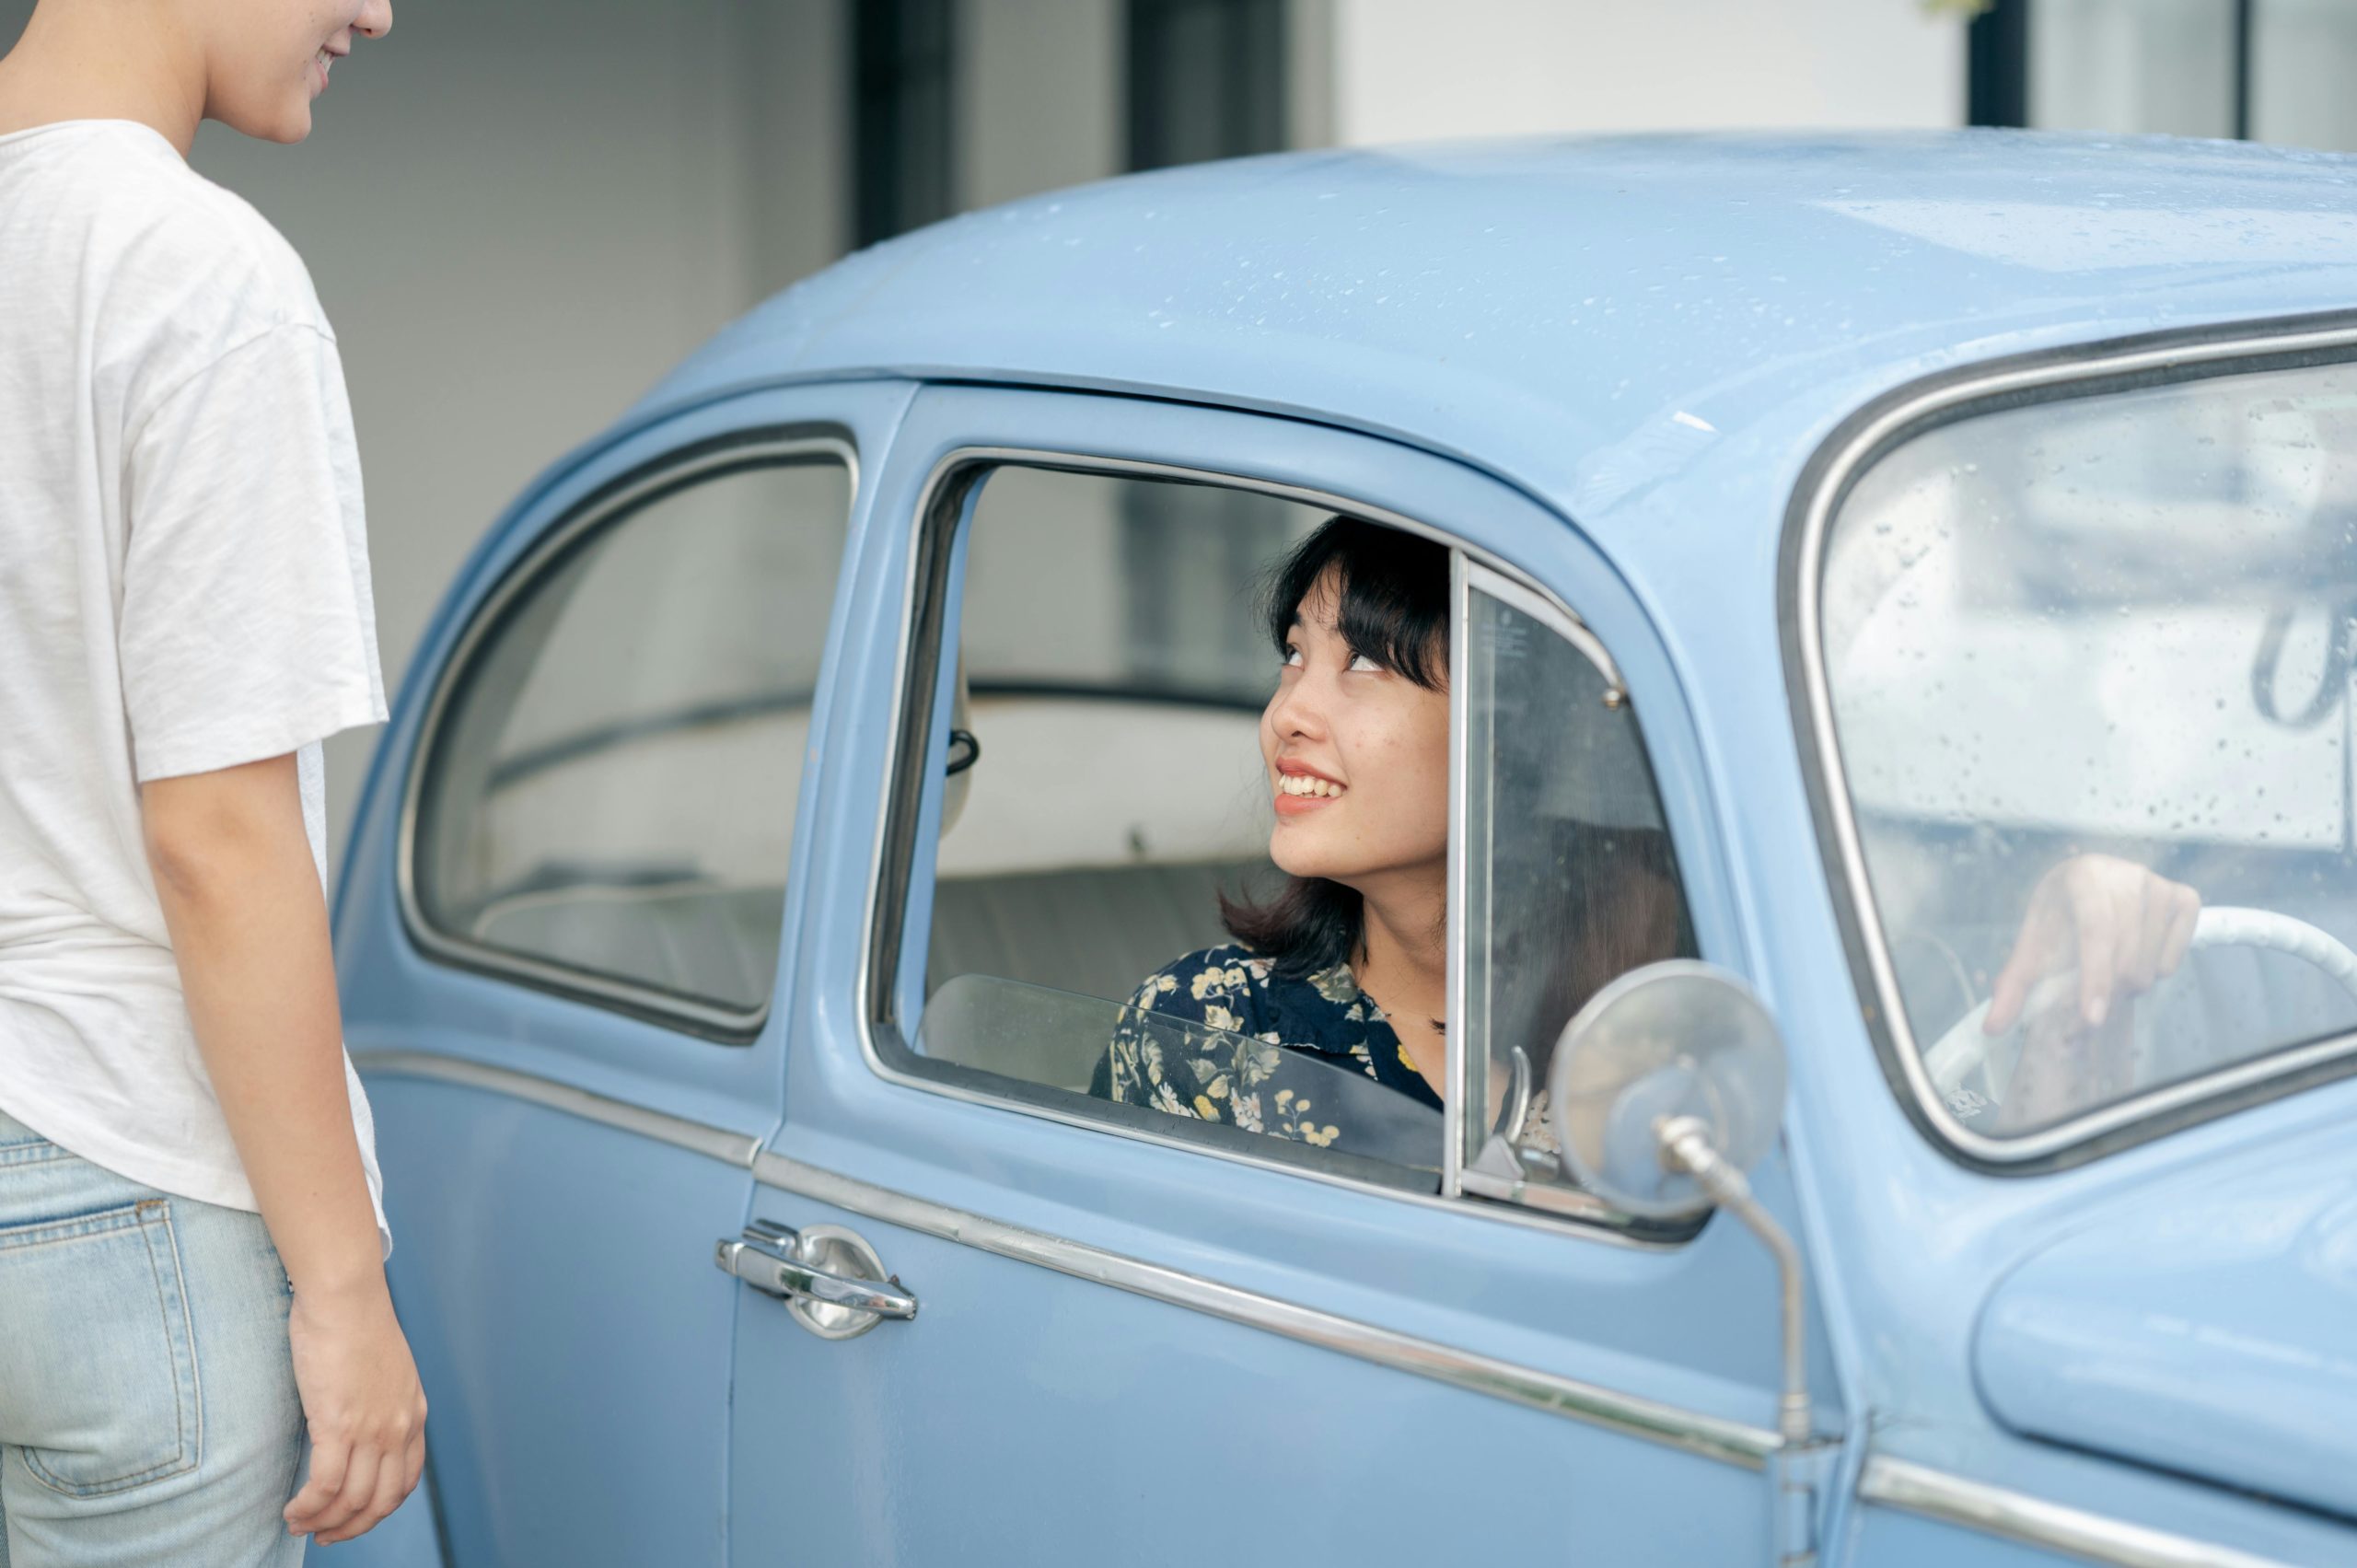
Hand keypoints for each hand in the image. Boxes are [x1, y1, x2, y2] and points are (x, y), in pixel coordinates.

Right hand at [283, 1276, 428, 1544]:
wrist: (346, 1296)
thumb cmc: (356, 1323)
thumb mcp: (386, 1368)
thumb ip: (381, 1400)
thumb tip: (358, 1422)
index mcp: (414, 1414)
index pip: (406, 1480)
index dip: (380, 1509)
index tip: (355, 1518)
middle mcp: (399, 1426)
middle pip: (382, 1500)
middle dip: (353, 1527)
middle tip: (326, 1536)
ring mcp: (372, 1428)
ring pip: (352, 1499)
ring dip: (323, 1522)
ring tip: (299, 1524)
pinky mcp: (338, 1423)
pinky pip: (325, 1485)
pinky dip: (308, 1507)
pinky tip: (293, 1510)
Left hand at [1986, 853, 2200, 1036]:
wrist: (2091, 882)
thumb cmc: (2060, 915)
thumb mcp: (2033, 942)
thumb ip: (2014, 984)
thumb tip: (1992, 1028)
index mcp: (2084, 878)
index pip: (2096, 932)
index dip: (2095, 977)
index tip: (2091, 1018)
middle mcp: (2127, 876)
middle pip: (2127, 959)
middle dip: (2106, 993)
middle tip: (2088, 997)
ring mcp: (2161, 886)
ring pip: (2151, 967)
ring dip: (2128, 985)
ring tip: (2108, 967)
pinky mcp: (2186, 899)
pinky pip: (2174, 960)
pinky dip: (2154, 971)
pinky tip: (2136, 954)